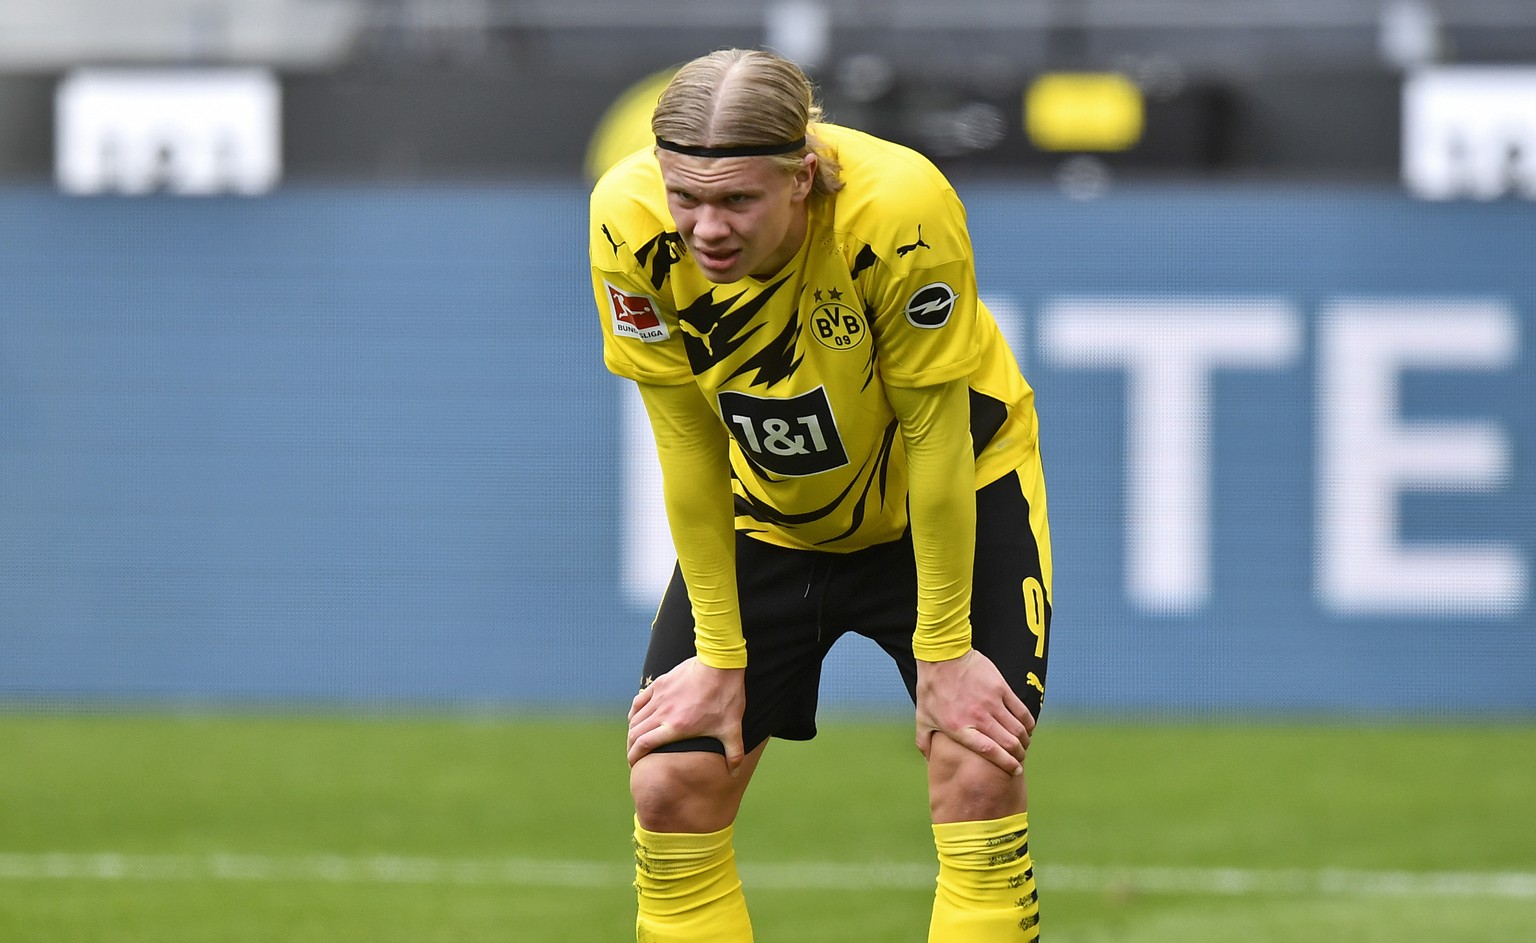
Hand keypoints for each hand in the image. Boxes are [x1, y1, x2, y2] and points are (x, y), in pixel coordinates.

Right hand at [627, 657, 746, 772]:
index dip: (634, 757)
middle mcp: (662, 713)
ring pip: (635, 718)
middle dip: (631, 748)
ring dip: (633, 731)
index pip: (644, 744)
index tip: (633, 765)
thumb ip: (733, 753)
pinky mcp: (660, 684)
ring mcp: (659, 697)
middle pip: (635, 733)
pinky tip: (637, 718)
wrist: (720, 664)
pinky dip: (634, 713)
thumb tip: (734, 774)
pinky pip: (639, 701)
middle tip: (634, 756)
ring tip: (635, 740)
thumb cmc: (726, 697)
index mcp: (676, 727)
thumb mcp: (732, 728)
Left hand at [915, 650, 1034, 776]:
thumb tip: (929, 761)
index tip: (1015, 769)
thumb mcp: (923, 718)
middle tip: (1019, 758)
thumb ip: (925, 742)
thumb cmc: (931, 688)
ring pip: (1018, 728)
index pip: (989, 751)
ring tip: (1023, 744)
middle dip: (1018, 754)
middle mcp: (978, 717)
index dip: (1006, 763)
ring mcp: (991, 702)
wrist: (942, 656)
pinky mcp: (1001, 688)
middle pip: (1009, 742)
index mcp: (959, 728)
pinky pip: (1021, 711)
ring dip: (1024, 740)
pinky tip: (1027, 727)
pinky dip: (1028, 723)